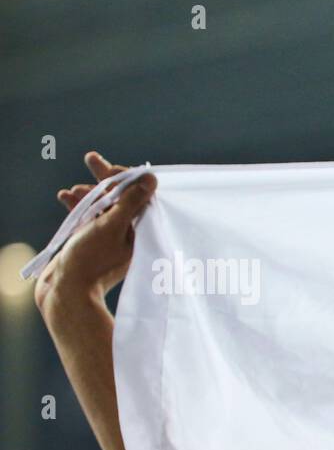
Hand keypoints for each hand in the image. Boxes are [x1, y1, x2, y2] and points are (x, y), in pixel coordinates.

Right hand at [34, 151, 155, 313]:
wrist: (66, 292)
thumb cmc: (90, 260)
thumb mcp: (111, 226)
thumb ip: (131, 203)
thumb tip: (151, 180)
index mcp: (142, 232)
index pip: (140, 197)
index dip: (125, 178)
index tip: (109, 168)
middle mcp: (130, 235)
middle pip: (121, 198)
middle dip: (105, 178)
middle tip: (90, 157)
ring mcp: (111, 239)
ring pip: (103, 206)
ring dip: (88, 193)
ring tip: (72, 191)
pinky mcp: (93, 242)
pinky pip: (89, 218)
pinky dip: (78, 206)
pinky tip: (65, 197)